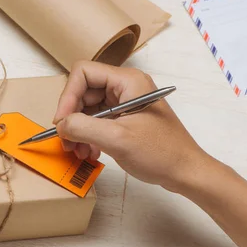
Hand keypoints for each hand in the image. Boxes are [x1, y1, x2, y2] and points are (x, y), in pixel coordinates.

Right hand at [54, 61, 211, 191]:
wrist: (186, 172)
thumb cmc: (161, 153)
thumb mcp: (117, 139)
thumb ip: (84, 127)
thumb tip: (60, 125)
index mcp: (127, 81)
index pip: (83, 73)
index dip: (68, 96)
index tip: (61, 122)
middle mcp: (125, 87)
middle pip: (83, 91)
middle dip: (72, 117)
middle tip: (66, 141)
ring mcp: (124, 102)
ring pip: (87, 108)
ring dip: (78, 129)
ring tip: (77, 151)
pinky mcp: (124, 118)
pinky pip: (96, 120)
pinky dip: (88, 135)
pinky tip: (89, 152)